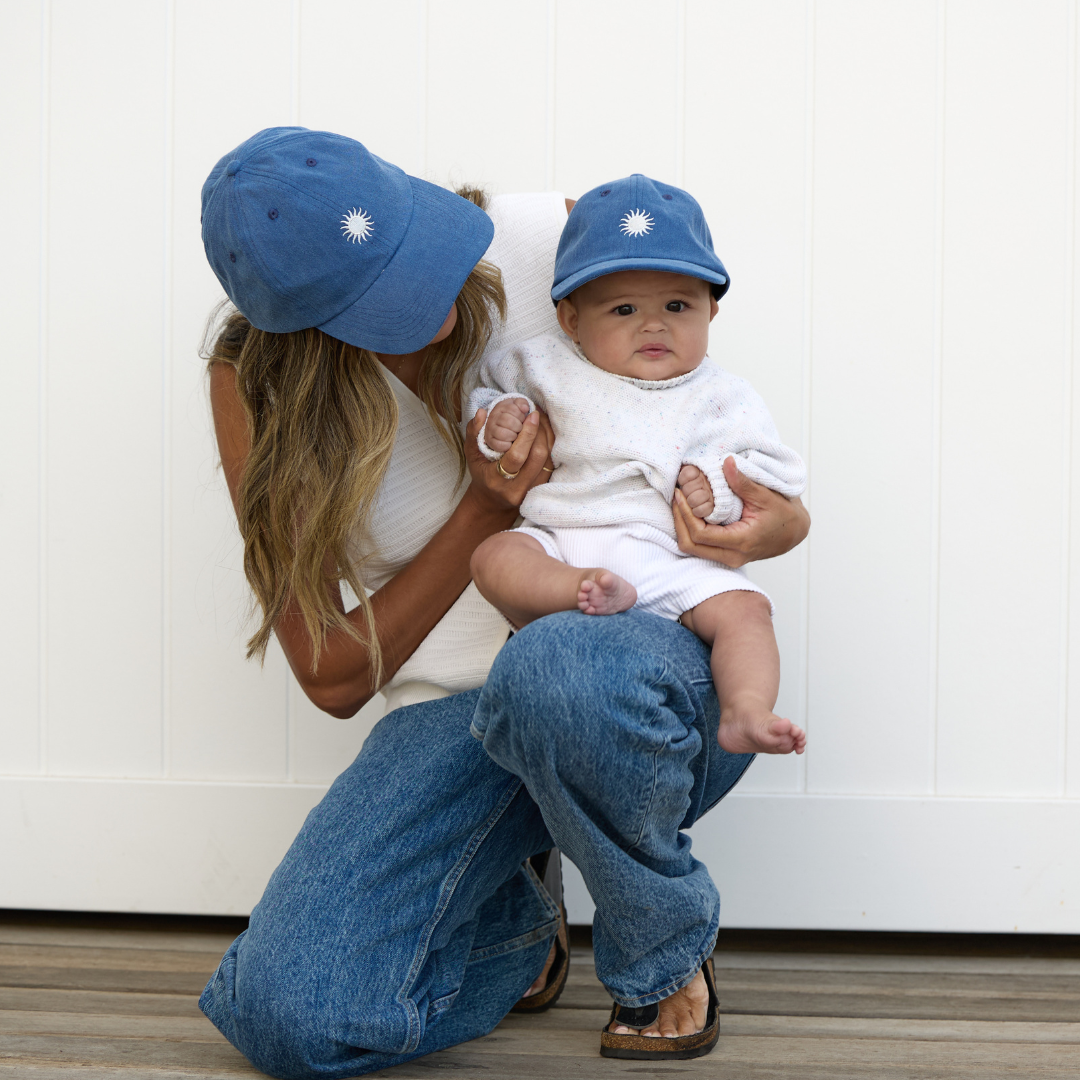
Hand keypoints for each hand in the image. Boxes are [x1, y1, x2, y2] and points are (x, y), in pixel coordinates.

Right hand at [464, 406, 554, 515]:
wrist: (492, 502)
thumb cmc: (481, 475)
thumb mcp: (471, 455)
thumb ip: (473, 433)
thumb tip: (481, 412)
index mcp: (496, 480)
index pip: (516, 456)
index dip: (528, 434)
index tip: (531, 415)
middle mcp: (515, 489)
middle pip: (537, 457)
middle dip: (540, 432)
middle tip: (537, 415)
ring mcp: (530, 491)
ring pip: (548, 461)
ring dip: (548, 437)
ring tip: (542, 420)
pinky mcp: (541, 489)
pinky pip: (552, 465)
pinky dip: (551, 446)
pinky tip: (546, 433)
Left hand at [673, 456, 809, 568]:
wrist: (794, 532)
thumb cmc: (784, 515)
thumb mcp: (766, 495)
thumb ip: (743, 482)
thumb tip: (727, 462)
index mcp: (742, 541)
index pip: (701, 535)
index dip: (685, 514)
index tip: (680, 494)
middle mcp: (732, 556)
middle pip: (690, 545)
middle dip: (678, 521)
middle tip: (676, 496)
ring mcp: (728, 559)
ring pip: (692, 549)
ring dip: (682, 526)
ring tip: (680, 502)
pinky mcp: (725, 556)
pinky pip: (700, 547)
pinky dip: (690, 531)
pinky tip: (690, 511)